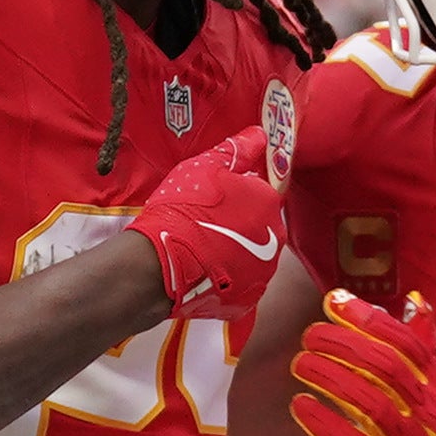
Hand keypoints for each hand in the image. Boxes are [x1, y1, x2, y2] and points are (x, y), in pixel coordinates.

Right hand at [126, 137, 289, 326]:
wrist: (159, 264)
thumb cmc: (182, 209)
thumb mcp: (204, 167)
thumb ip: (236, 150)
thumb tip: (260, 133)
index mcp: (269, 202)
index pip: (260, 194)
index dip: (234, 197)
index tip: (211, 202)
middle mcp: (275, 238)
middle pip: (260, 228)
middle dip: (238, 226)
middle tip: (204, 227)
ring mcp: (262, 274)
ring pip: (251, 259)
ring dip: (232, 255)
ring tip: (200, 252)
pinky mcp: (246, 301)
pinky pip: (239, 287)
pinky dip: (224, 282)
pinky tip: (202, 274)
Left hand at [285, 291, 435, 435]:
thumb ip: (431, 353)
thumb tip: (414, 303)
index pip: (408, 344)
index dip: (369, 319)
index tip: (335, 301)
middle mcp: (435, 416)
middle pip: (385, 368)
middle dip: (343, 345)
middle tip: (310, 334)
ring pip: (368, 403)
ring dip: (329, 378)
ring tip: (301, 363)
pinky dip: (324, 424)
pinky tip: (300, 406)